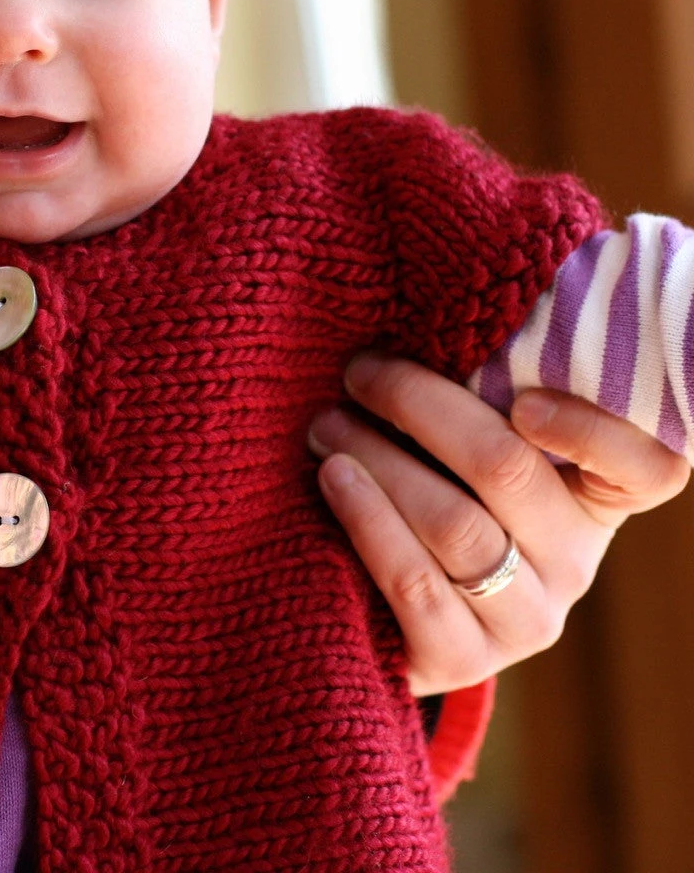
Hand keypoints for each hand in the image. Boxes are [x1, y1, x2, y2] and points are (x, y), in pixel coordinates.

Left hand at [308, 352, 690, 696]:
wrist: (386, 606)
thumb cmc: (431, 487)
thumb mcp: (468, 445)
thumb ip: (477, 397)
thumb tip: (424, 314)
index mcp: (593, 499)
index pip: (648, 468)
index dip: (596, 429)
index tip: (521, 398)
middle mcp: (573, 563)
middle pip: (509, 470)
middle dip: (418, 404)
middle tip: (358, 372)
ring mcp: (524, 620)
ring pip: (455, 524)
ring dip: (379, 458)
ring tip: (325, 422)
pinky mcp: (463, 660)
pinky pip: (415, 584)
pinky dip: (367, 519)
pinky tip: (333, 478)